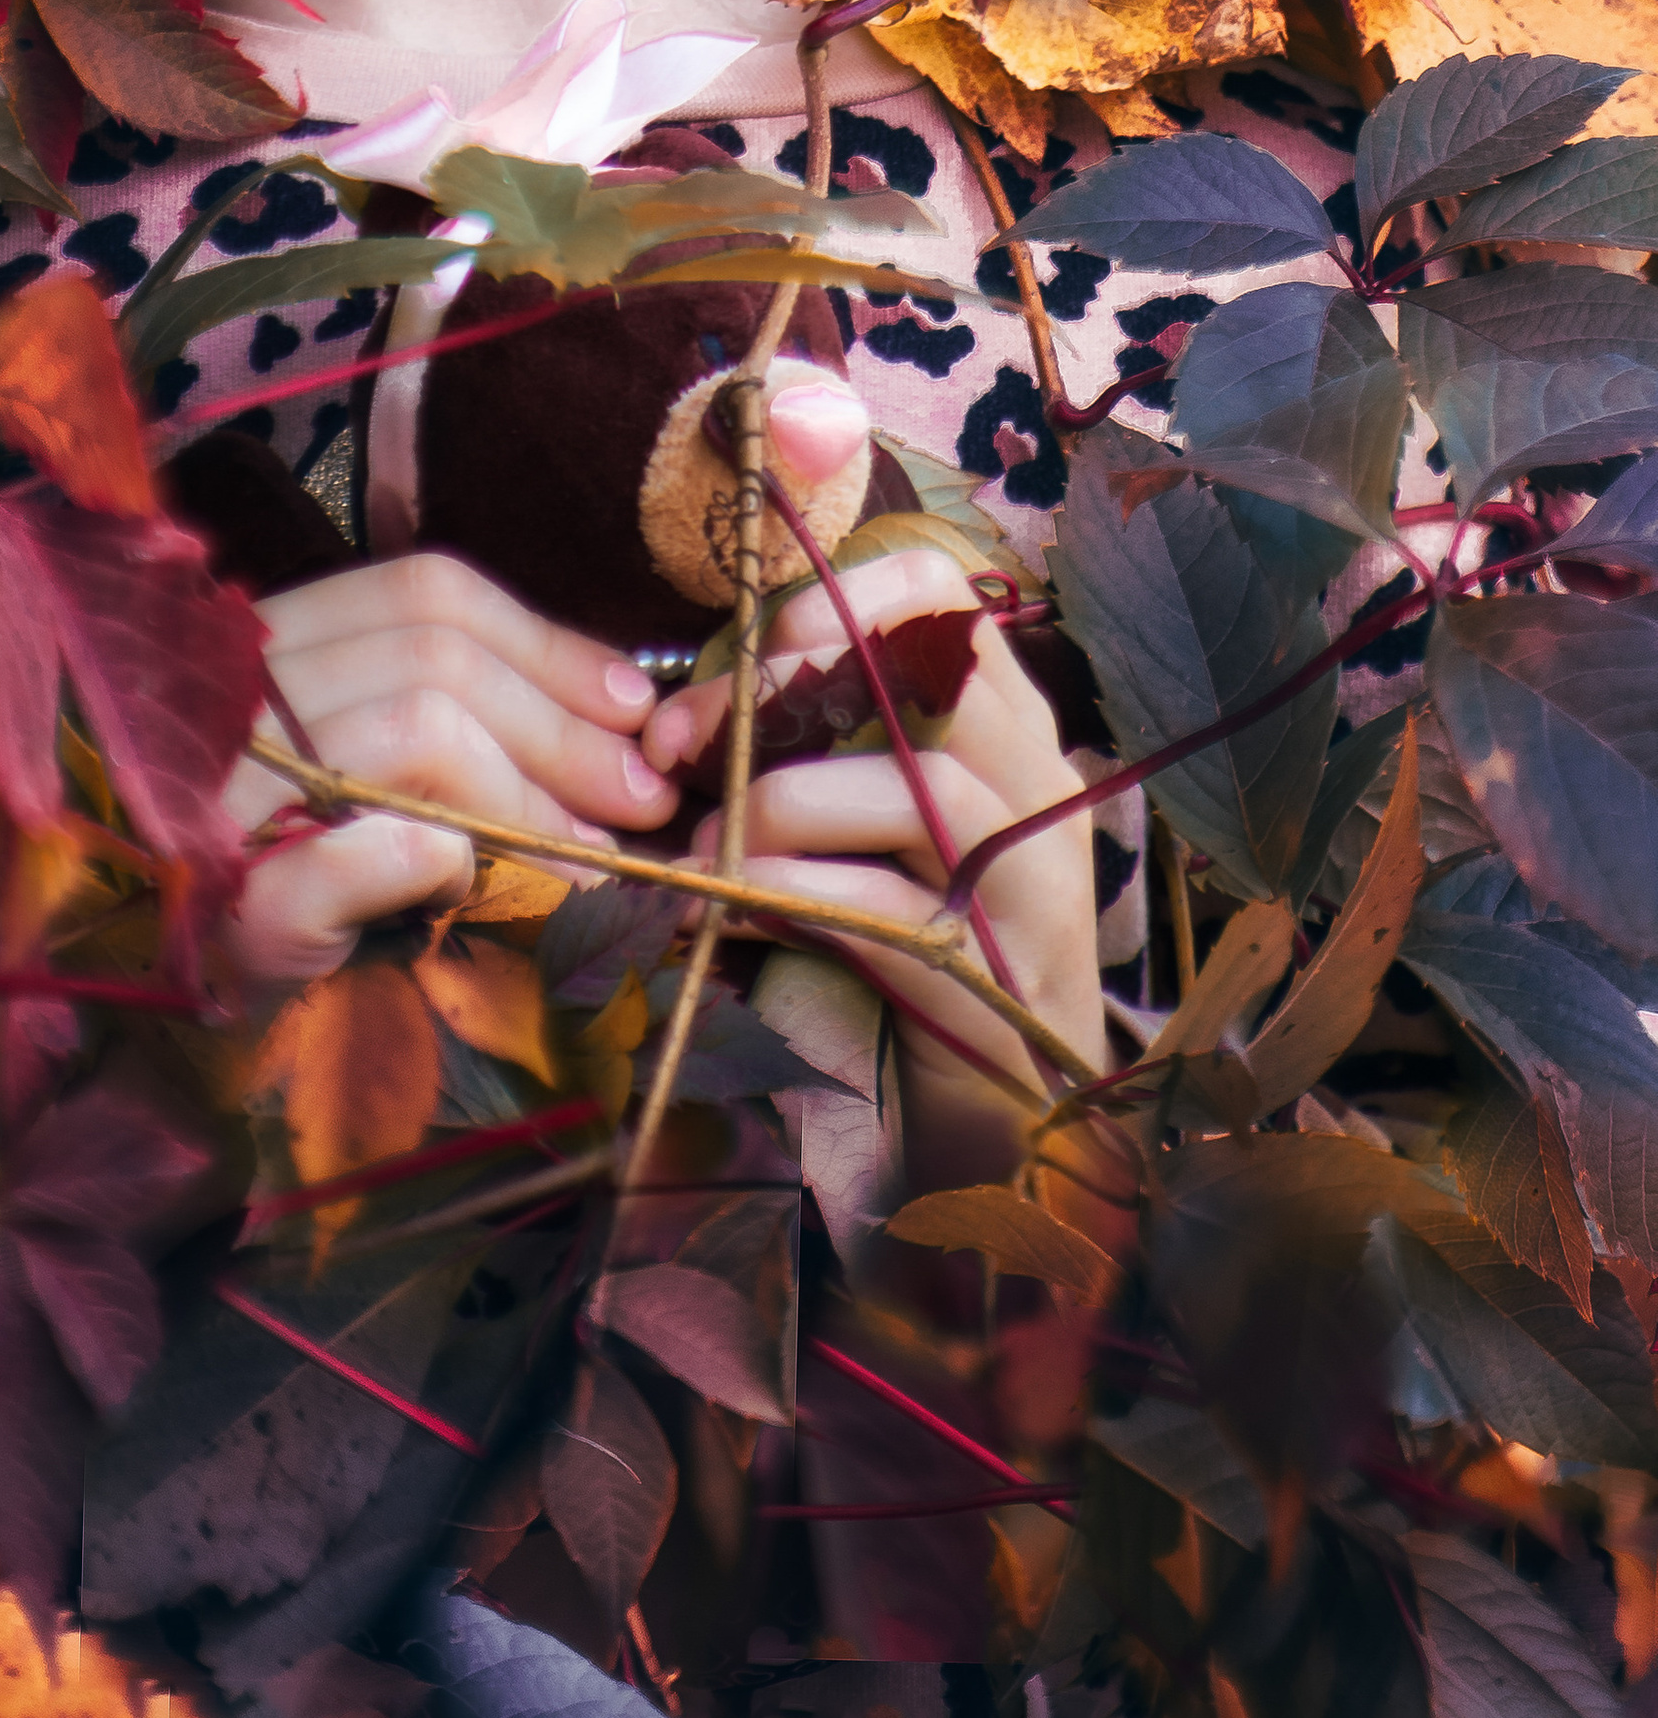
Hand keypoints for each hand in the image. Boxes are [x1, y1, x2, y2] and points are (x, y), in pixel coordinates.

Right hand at [223, 551, 679, 992]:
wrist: (161, 1034)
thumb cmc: (279, 898)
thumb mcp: (350, 781)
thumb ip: (451, 718)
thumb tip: (622, 714)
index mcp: (265, 652)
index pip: (425, 593)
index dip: (548, 642)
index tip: (635, 705)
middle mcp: (232, 702)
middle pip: (435, 657)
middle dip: (563, 726)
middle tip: (641, 800)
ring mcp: (221, 800)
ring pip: (416, 729)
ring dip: (529, 799)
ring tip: (590, 864)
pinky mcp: (235, 906)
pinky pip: (359, 853)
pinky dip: (438, 860)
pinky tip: (480, 894)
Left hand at [642, 542, 1103, 1151]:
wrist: (994, 1120)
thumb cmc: (911, 949)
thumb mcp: (872, 830)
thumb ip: (821, 752)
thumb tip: (693, 708)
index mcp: (1009, 733)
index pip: (946, 598)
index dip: (840, 596)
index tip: (751, 644)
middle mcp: (1039, 793)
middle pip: (928, 677)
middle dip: (781, 693)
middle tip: (679, 742)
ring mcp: (1033, 888)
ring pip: (921, 786)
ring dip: (784, 801)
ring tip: (706, 841)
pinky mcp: (998, 984)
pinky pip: (894, 908)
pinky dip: (794, 892)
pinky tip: (727, 902)